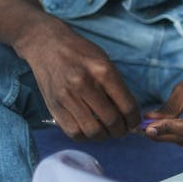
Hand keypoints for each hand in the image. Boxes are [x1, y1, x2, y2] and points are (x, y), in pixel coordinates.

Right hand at [17, 19, 139, 140]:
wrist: (47, 45)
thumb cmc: (81, 53)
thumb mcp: (105, 61)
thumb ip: (116, 86)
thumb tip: (130, 113)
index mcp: (103, 72)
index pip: (127, 105)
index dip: (134, 119)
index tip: (135, 122)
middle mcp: (84, 85)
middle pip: (111, 121)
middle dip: (121, 130)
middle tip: (123, 130)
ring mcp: (67, 97)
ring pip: (92, 131)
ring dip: (104, 136)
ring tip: (107, 131)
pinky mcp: (53, 106)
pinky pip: (73, 132)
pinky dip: (85, 136)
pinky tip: (90, 129)